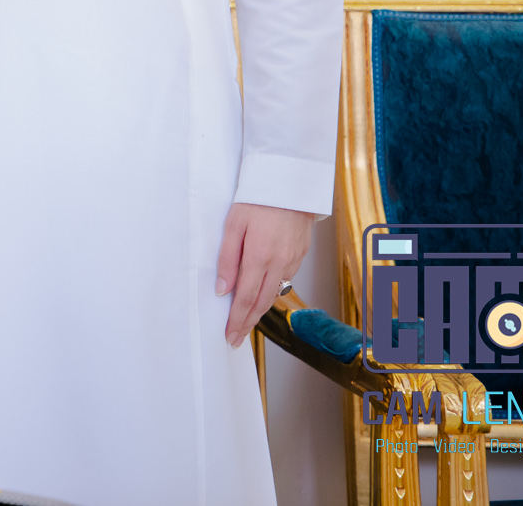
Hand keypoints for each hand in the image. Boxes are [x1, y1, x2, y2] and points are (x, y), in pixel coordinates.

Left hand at [217, 201, 313, 345]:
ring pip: (274, 293)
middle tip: (236, 338)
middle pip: (262, 302)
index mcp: (260, 256)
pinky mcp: (300, 255)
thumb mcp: (233, 224)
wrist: (290, 183)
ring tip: (245, 323)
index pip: (246, 298)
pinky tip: (262, 296)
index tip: (229, 335)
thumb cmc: (257, 199)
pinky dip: (271, 293)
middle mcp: (280, 263)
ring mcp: (293, 260)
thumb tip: (223, 289)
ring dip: (259, 310)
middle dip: (247, 323)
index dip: (237, 319)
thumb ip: (227, 258)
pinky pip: (284, 280)